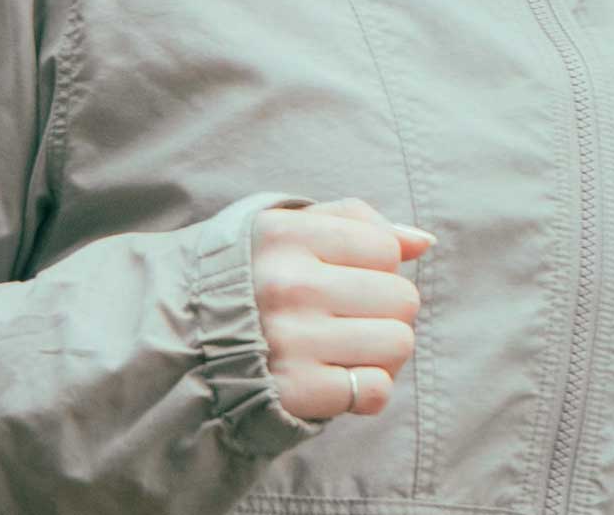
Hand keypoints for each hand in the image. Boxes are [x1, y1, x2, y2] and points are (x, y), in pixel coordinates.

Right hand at [252, 196, 434, 419]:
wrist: (190, 340)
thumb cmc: (258, 275)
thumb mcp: (292, 229)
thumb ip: (358, 222)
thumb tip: (424, 242)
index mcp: (285, 236)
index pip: (385, 248)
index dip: (378, 265)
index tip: (347, 275)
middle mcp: (287, 285)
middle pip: (402, 298)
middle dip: (386, 308)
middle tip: (349, 314)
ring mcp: (292, 340)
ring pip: (398, 343)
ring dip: (382, 349)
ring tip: (347, 344)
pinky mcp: (296, 392)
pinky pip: (376, 390)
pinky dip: (366, 388)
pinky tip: (338, 376)